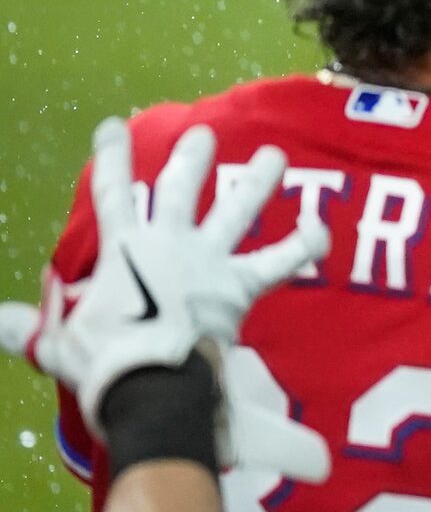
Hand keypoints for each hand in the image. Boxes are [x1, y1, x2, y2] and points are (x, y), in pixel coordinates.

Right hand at [7, 120, 330, 479]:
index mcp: (123, 249)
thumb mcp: (58, 342)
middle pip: (182, 188)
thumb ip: (29, 327)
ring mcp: (208, 260)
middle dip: (192, 157)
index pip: (113, 192)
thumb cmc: (102, 364)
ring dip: (258, 181)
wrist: (151, 385)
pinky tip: (321, 227)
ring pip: (238, 210)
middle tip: (203, 133)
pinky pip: (282, 260)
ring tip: (273, 155)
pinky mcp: (240, 285)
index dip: (112, 156)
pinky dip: (304, 244)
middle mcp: (169, 243)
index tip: (113, 126)